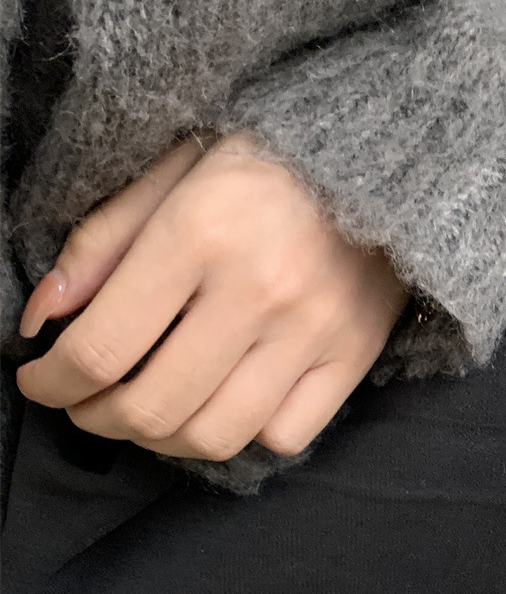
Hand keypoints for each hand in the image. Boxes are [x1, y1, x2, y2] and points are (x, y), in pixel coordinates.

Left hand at [16, 131, 409, 460]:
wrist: (376, 153)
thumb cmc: (260, 158)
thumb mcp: (168, 174)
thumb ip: (99, 244)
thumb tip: (41, 321)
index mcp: (200, 233)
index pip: (102, 347)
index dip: (53, 382)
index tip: (40, 380)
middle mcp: (260, 290)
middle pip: (153, 407)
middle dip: (97, 418)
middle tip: (84, 403)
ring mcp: (313, 331)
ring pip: (215, 435)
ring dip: (161, 440)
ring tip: (145, 411)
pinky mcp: (353, 355)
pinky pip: (282, 435)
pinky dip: (243, 433)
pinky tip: (223, 400)